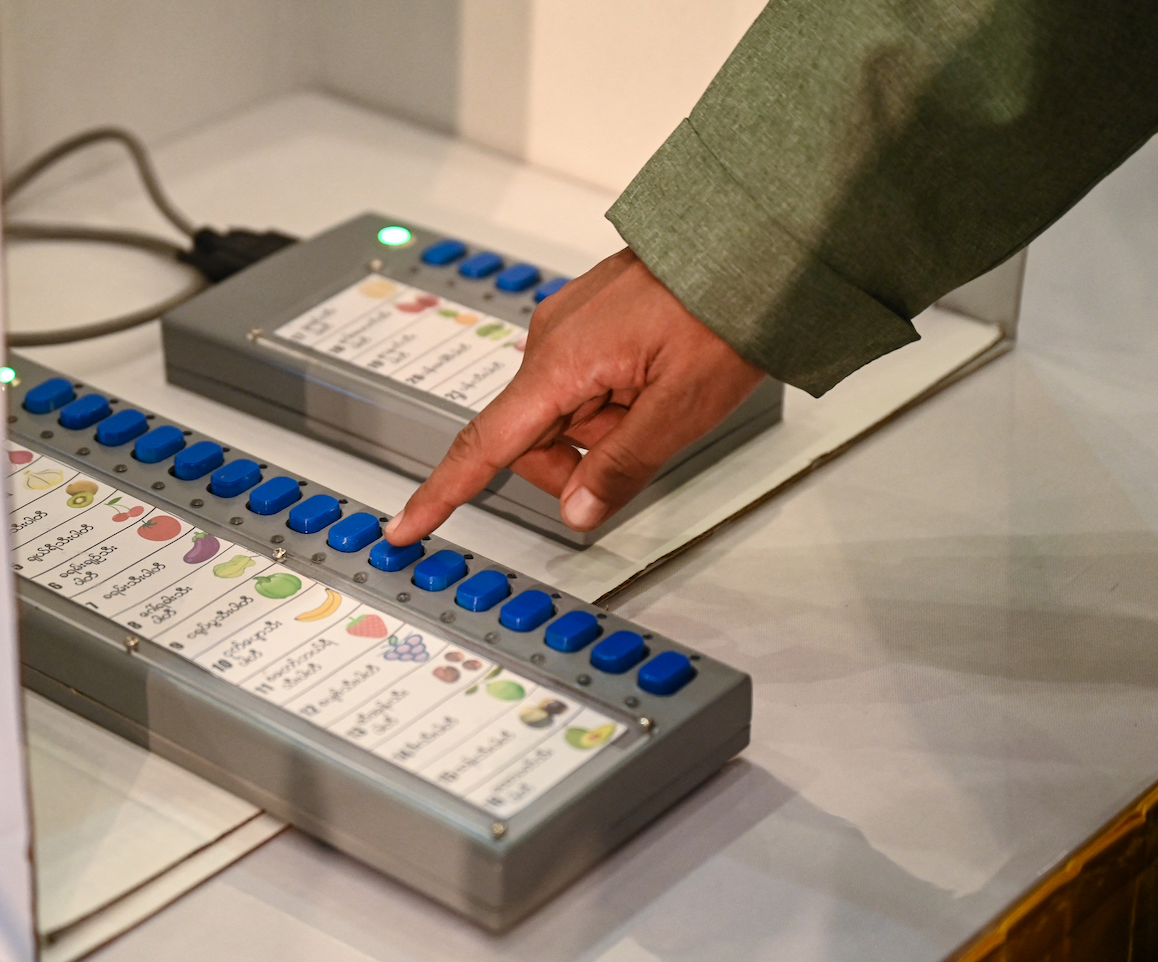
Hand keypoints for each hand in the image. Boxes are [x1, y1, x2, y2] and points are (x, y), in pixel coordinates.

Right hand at [384, 247, 763, 543]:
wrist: (752, 241)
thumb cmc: (722, 308)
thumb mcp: (681, 407)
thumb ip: (623, 466)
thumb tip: (579, 511)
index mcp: (561, 361)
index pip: (484, 444)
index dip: (443, 492)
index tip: (406, 524)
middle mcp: (550, 338)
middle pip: (530, 438)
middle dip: (576, 461)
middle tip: (640, 449)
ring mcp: (568, 326)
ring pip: (561, 414)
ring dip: (602, 429)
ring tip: (659, 400)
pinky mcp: (588, 320)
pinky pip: (581, 382)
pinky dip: (610, 401)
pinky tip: (652, 382)